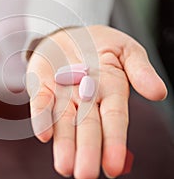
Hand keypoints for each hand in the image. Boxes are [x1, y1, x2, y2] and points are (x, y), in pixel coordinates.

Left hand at [26, 25, 166, 177]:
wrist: (68, 34)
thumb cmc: (99, 44)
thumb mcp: (124, 49)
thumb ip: (139, 69)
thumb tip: (159, 93)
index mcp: (110, 90)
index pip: (114, 119)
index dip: (114, 142)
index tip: (114, 167)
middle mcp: (86, 98)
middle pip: (87, 127)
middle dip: (87, 150)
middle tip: (85, 175)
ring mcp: (62, 95)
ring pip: (63, 122)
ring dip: (64, 144)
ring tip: (65, 167)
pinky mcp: (42, 88)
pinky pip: (41, 103)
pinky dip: (41, 117)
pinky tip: (44, 135)